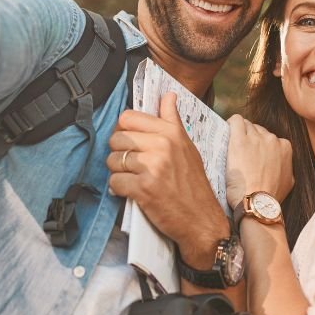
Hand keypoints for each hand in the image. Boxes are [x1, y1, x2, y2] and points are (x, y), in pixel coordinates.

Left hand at [108, 92, 230, 267]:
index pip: (128, 117)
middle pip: (117, 138)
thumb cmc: (193, 184)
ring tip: (132, 178)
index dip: (124, 130)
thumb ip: (172, 120)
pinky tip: (131, 192)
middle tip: (131, 165)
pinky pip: (114, 181)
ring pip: (113, 160)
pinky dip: (119, 189)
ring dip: (118, 171)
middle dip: (118, 152)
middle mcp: (161, 146)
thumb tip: (168, 94)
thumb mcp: (187, 147)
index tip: (131, 142)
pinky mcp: (143, 189)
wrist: (202, 220)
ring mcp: (152, 167)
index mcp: (171, 133)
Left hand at [225, 115, 293, 205]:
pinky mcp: (239, 140)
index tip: (251, 153)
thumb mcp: (288, 181)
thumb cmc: (269, 196)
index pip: (269, 137)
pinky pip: (235, 121)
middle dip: (250, 138)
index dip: (259, 145)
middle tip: (240, 152)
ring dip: (239, 132)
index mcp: (285, 147)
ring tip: (231, 145)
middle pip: (257, 130)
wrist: (256, 203)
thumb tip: (280, 164)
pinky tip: (226, 130)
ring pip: (246, 125)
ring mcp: (256, 138)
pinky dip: (231, 124)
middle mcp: (272, 139)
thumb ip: (285, 167)